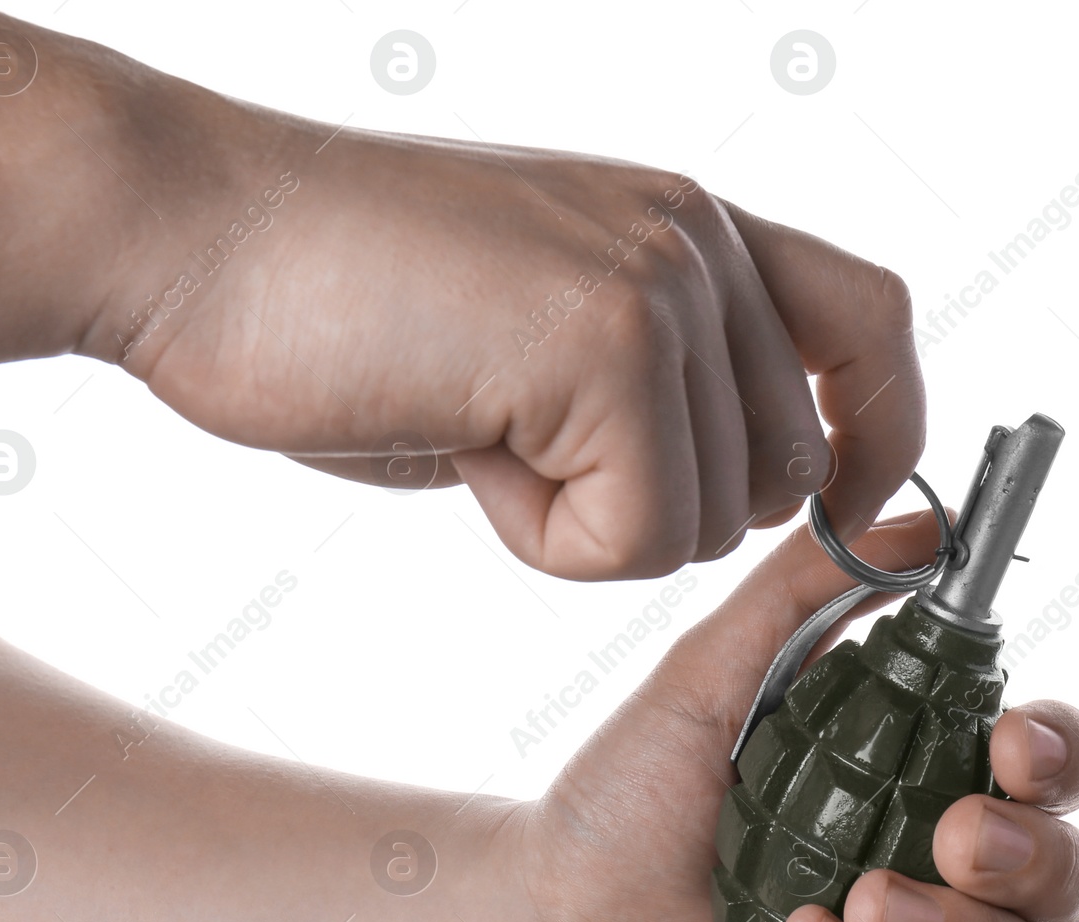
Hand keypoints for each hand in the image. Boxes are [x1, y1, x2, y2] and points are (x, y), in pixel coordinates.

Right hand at [91, 100, 923, 579]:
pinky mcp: (607, 342)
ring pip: (709, 519)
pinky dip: (543, 538)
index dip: (885, 431)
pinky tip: (462, 442)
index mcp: (688, 225)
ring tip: (476, 424)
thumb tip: (723, 492)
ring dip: (586, 522)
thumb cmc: (338, 303)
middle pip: (784, 468)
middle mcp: (697, 237)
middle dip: (666, 512)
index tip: (849, 507)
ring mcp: (661, 281)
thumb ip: (645, 390)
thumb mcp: (530, 335)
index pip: (873, 323)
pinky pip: (637, 537)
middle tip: (527, 450)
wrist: (193, 236)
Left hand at [490, 510, 1078, 921]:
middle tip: (958, 830)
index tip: (1017, 738)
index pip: (1046, 778)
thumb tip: (928, 523)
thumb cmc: (619, 807)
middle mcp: (929, 894)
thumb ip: (811, 591)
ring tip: (864, 900)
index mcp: (913, 794)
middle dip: (1034, 854)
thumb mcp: (710, 676)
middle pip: (1063, 882)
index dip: (1061, 758)